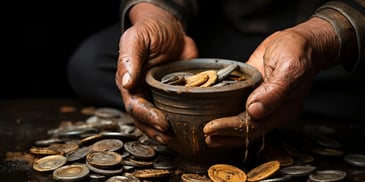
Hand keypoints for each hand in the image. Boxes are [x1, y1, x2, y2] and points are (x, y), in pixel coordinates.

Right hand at [115, 3, 197, 143]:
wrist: (171, 27)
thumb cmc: (150, 30)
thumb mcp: (138, 39)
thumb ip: (130, 59)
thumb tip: (126, 82)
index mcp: (129, 81)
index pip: (134, 105)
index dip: (147, 117)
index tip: (162, 124)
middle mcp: (142, 91)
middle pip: (144, 118)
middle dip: (155, 130)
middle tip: (170, 137)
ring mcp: (158, 94)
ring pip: (157, 118)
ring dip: (165, 131)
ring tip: (177, 140)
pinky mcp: (173, 93)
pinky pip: (175, 110)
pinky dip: (180, 120)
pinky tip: (189, 127)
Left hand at [204, 17, 337, 147]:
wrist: (298, 42)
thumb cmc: (297, 52)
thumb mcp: (289, 68)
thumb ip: (274, 91)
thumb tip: (255, 110)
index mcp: (282, 110)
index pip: (253, 126)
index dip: (231, 128)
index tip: (212, 128)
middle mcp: (271, 110)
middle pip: (246, 129)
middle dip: (224, 133)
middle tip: (205, 135)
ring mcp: (261, 103)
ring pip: (241, 122)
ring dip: (224, 130)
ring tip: (206, 135)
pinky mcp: (252, 93)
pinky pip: (237, 107)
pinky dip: (225, 114)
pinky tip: (212, 117)